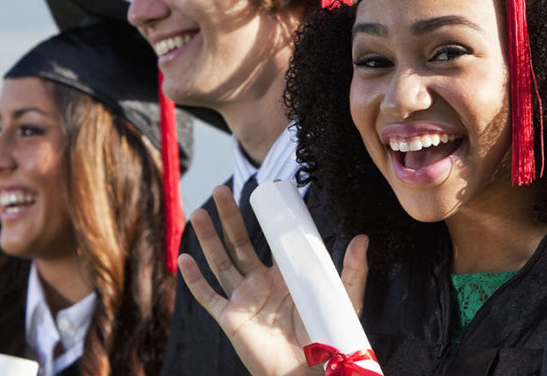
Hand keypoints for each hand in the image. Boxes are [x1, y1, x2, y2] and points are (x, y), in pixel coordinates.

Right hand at [178, 185, 369, 375]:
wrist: (310, 371)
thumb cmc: (327, 338)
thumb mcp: (343, 298)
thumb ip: (352, 271)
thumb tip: (363, 238)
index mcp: (284, 274)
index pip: (269, 239)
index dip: (262, 217)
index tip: (259, 192)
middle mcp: (260, 283)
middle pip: (238, 243)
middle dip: (228, 217)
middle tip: (220, 189)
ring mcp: (243, 299)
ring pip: (220, 262)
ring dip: (207, 238)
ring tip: (197, 212)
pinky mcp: (231, 318)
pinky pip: (207, 296)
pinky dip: (194, 279)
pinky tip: (184, 259)